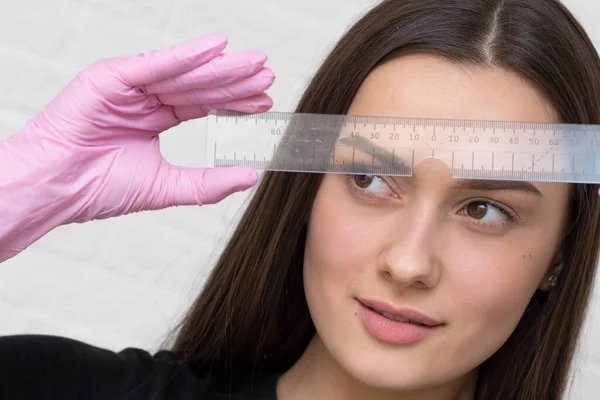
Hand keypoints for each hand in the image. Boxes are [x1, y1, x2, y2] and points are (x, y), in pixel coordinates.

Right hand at [3, 33, 273, 224]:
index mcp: (153, 119)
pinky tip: (217, 49)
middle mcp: (144, 99)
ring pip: (183, 73)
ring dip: (220, 67)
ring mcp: (129, 86)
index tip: (264, 101)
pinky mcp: (112, 77)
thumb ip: (208, 182)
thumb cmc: (97, 189)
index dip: (233, 102)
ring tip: (254, 65)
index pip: (202, 105)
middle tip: (267, 76)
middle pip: (198, 86)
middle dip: (234, 81)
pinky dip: (186, 55)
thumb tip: (250, 176)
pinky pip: (156, 64)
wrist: (56, 189)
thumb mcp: (165, 187)